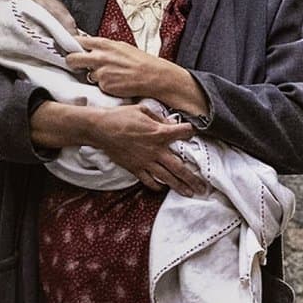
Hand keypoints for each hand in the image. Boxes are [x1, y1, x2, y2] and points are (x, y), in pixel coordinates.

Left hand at [67, 36, 167, 98]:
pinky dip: (104, 85)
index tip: (70, 48)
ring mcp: (100, 72)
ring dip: (94, 76)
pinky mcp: (104, 85)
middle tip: (77, 65)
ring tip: (111, 74)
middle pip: (71, 59)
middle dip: (71, 62)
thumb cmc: (140, 61)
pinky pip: (98, 85)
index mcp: (103, 44)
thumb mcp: (121, 46)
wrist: (153, 76)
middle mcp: (99, 57)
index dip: (72, 45)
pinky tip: (116, 82)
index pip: (77, 41)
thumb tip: (90, 46)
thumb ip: (103, 47)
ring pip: (87, 74)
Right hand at [86, 105, 206, 196]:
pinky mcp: (134, 168)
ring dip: (179, 186)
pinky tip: (162, 187)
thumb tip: (171, 124)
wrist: (100, 128)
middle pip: (179, 167)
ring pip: (166, 177)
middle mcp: (155, 150)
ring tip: (189, 193)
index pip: (183, 133)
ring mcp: (145, 161)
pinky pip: (148, 180)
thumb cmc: (120, 116)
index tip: (192, 134)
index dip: (190, 132)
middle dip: (192, 178)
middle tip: (203, 187)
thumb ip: (160, 118)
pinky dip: (156, 185)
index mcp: (159, 133)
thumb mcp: (142, 109)